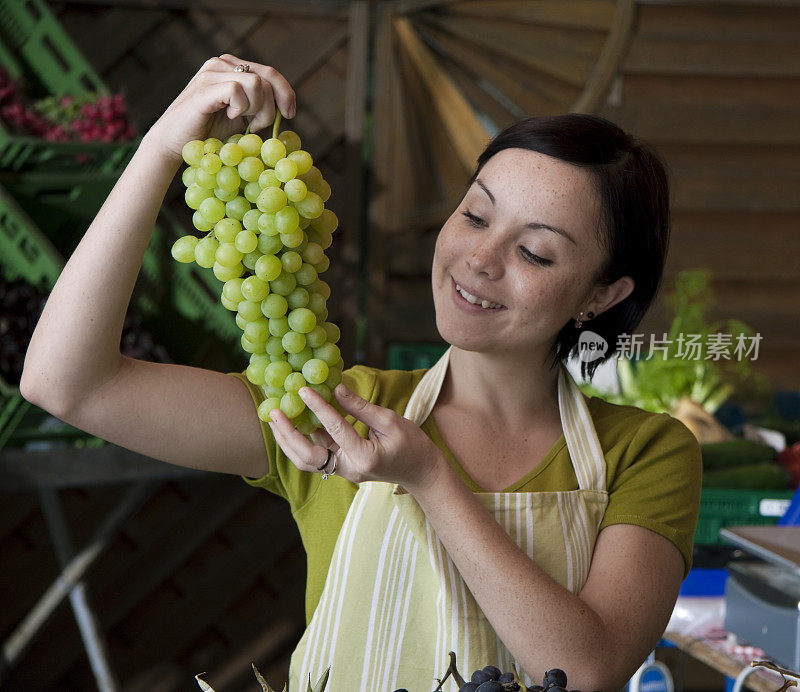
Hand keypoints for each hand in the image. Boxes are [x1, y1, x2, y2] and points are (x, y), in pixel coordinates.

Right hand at [143, 54, 295, 163]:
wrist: (175, 143)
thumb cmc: (209, 133)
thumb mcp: (242, 117)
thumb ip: (260, 106)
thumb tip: (287, 107)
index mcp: (232, 67)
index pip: (270, 72)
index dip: (286, 93)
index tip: (290, 114)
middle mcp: (222, 63)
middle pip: (267, 78)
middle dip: (270, 108)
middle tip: (256, 126)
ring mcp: (212, 72)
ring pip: (256, 84)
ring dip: (256, 110)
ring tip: (239, 120)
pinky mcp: (205, 87)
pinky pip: (238, 90)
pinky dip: (240, 109)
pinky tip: (229, 116)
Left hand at [267, 384, 446, 490]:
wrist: (421, 472)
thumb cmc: (412, 444)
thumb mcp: (391, 421)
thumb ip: (361, 407)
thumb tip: (335, 389)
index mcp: (364, 458)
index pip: (335, 429)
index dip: (318, 407)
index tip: (303, 390)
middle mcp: (349, 469)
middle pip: (308, 456)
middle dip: (288, 434)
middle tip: (274, 411)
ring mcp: (343, 471)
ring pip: (306, 460)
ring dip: (288, 440)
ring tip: (275, 418)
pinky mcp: (341, 467)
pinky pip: (316, 455)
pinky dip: (302, 440)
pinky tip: (293, 422)